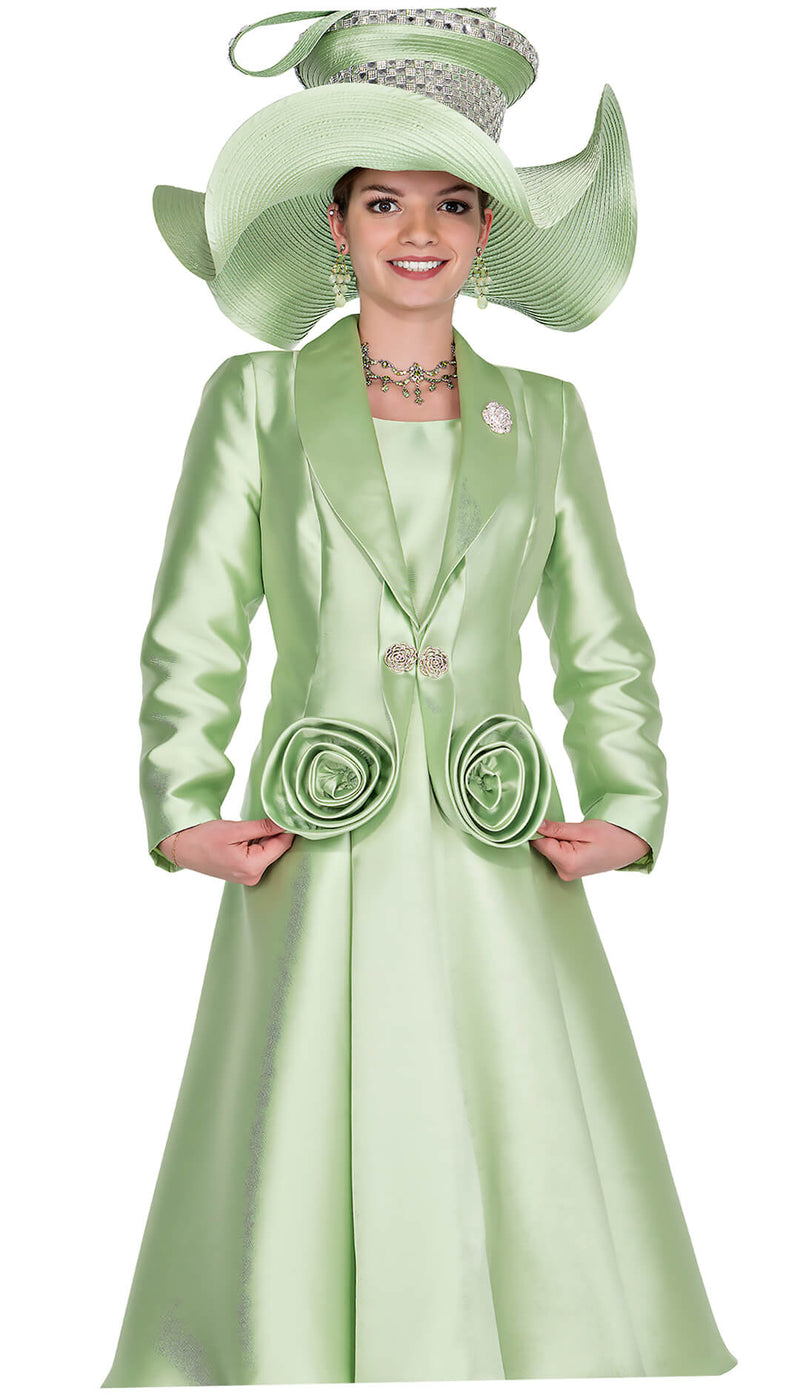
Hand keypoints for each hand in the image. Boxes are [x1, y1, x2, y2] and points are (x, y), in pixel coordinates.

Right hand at [157, 817, 295, 883]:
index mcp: (253, 867)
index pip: (282, 845)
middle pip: (277, 849)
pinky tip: (247, 834)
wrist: (182, 848)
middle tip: (268, 814)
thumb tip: (285, 822)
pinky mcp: (244, 872)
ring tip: (251, 826)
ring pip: (269, 851)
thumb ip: (263, 827)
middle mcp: (253, 876)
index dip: (287, 828)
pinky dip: (257, 842)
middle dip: (275, 832)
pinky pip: (259, 855)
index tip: (289, 812)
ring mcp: (249, 876)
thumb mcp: (235, 829)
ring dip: (265, 837)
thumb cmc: (203, 838)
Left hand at [530, 818, 649, 879]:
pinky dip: (560, 844)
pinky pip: (555, 854)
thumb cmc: (613, 837)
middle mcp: (565, 873)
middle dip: (548, 834)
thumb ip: (557, 829)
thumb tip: (535, 825)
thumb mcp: (585, 829)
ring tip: (573, 834)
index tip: (543, 818)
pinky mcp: (569, 870)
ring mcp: (566, 873)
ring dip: (555, 839)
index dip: (538, 829)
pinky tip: (572, 840)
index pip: (539, 844)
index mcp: (568, 863)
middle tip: (566, 826)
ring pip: (548, 850)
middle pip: (542, 848)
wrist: (631, 847)